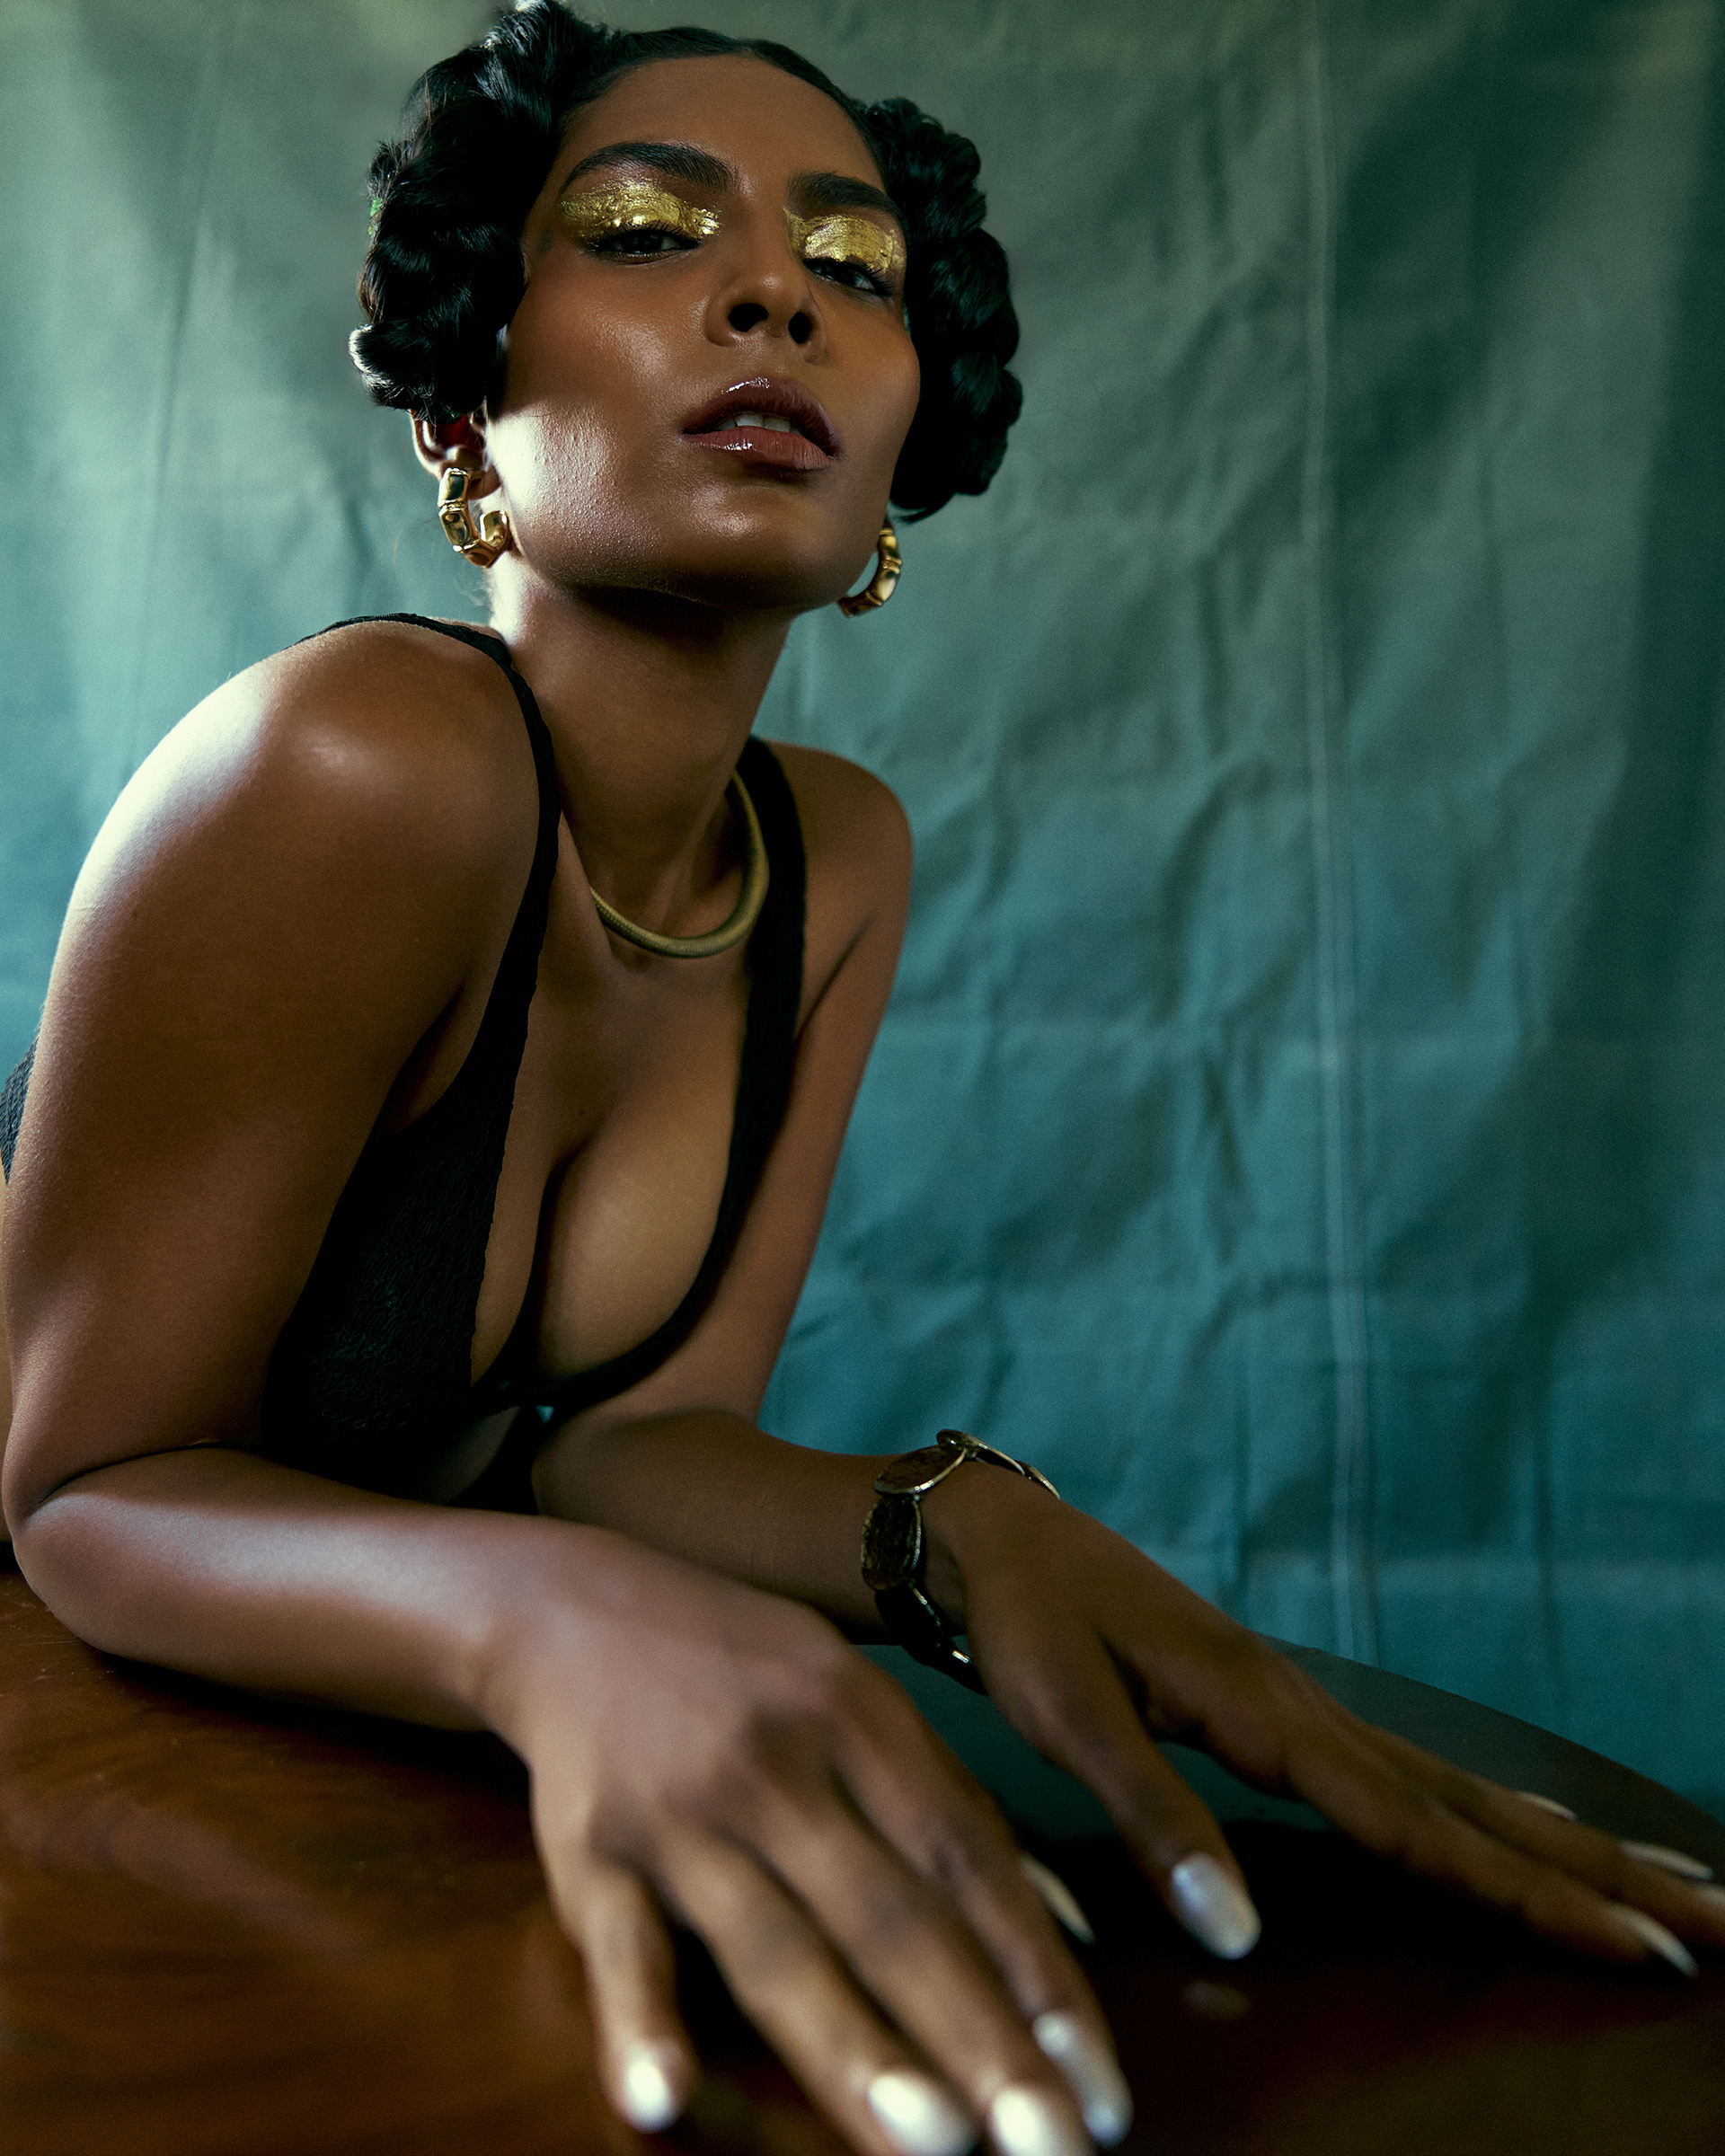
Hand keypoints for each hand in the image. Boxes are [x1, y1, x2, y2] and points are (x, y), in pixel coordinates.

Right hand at [481, 1534, 1133, 2154]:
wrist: (574, 1609)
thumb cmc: (746, 1672)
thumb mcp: (857, 1701)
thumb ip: (951, 1805)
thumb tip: (1064, 1925)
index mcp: (861, 1720)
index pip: (969, 1858)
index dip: (1038, 1970)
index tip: (1099, 2082)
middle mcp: (783, 1766)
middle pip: (892, 1918)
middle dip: (979, 2038)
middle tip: (1055, 2148)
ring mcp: (684, 1814)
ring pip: (778, 1947)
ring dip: (855, 2051)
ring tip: (932, 2146)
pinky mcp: (590, 1855)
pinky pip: (620, 1950)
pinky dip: (639, 2026)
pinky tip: (664, 2100)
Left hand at [929, 1470, 1724, 1976]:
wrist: (989, 1533)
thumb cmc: (1023, 1621)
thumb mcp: (1068, 1714)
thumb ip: (1152, 1814)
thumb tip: (1238, 1931)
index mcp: (1266, 1711)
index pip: (1418, 1825)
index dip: (1525, 1892)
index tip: (1636, 1942)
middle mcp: (1302, 1705)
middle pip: (1470, 1804)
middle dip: (1589, 1872)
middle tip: (1717, 1922)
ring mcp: (1294, 1702)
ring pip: (1449, 1785)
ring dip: (1554, 1840)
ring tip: (1658, 1879)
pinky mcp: (1271, 1704)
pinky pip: (1402, 1770)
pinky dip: (1479, 1806)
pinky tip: (1516, 1822)